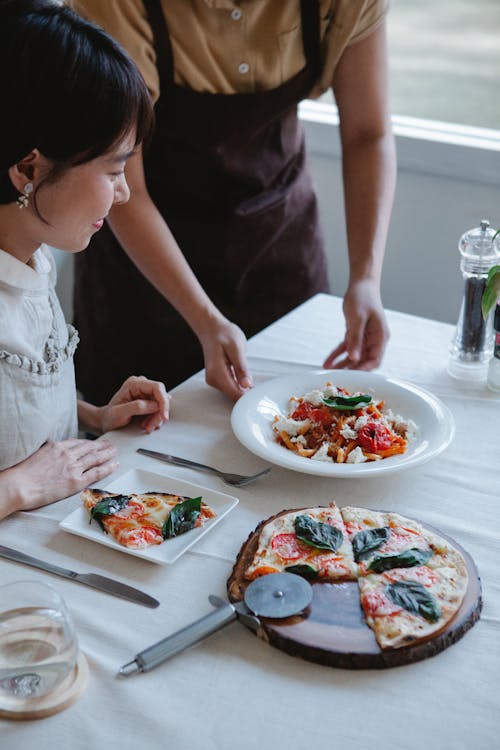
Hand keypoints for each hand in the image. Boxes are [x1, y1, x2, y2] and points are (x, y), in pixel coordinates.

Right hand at [1, 438, 118, 517]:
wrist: (19, 485)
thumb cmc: (22, 473)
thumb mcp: (36, 453)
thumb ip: (48, 451)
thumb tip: (50, 451)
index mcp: (57, 446)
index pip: (77, 443)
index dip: (88, 443)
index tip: (94, 443)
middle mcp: (68, 454)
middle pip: (89, 448)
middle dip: (101, 446)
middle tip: (110, 445)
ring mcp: (73, 467)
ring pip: (96, 458)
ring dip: (108, 454)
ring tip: (115, 452)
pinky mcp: (76, 481)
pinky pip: (96, 472)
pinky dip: (108, 467)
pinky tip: (115, 464)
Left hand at [99, 376, 170, 433]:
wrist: (106, 421)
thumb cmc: (110, 417)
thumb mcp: (119, 413)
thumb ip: (136, 407)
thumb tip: (154, 405)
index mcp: (134, 384)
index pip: (157, 388)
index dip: (163, 402)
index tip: (163, 417)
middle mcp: (141, 385)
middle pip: (161, 397)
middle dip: (158, 414)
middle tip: (150, 426)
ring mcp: (146, 392)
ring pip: (161, 404)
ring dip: (156, 418)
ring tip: (146, 426)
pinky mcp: (149, 400)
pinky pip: (159, 409)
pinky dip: (155, 418)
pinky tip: (147, 424)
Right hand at [198, 316, 252, 400]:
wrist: (211, 328)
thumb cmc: (223, 334)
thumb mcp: (237, 348)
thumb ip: (241, 368)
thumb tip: (247, 385)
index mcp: (217, 373)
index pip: (235, 394)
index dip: (249, 396)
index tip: (260, 393)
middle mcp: (213, 380)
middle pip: (234, 396)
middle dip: (247, 393)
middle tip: (257, 382)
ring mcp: (214, 380)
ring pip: (233, 393)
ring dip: (244, 388)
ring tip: (248, 374)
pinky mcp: (217, 379)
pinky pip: (231, 387)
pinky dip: (239, 384)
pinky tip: (242, 374)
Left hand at [323, 279, 389, 369]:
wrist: (360, 285)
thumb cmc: (363, 298)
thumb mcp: (358, 318)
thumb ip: (356, 339)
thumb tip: (354, 358)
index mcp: (380, 337)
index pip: (375, 359)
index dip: (365, 369)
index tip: (352, 375)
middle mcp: (374, 340)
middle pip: (363, 361)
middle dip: (351, 369)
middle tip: (337, 376)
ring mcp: (365, 338)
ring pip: (353, 356)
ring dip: (342, 364)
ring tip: (329, 371)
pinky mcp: (355, 335)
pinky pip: (346, 348)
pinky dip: (337, 354)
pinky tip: (327, 362)